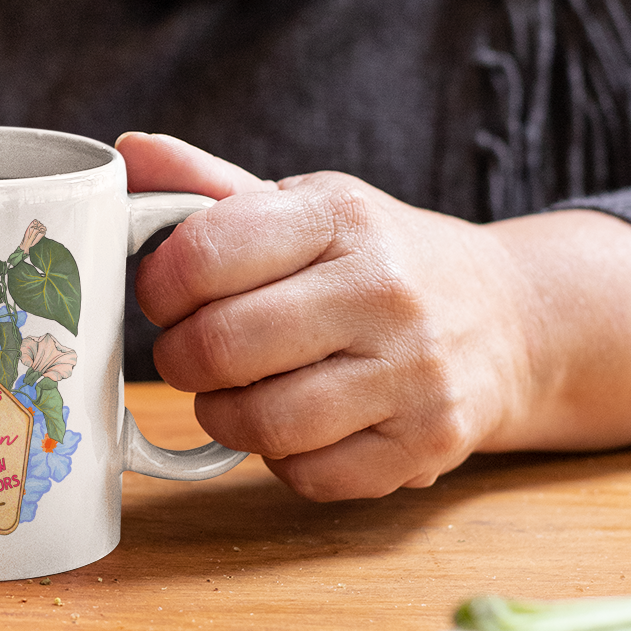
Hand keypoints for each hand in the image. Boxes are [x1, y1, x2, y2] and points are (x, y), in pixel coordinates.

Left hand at [119, 131, 630, 501]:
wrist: (506, 317)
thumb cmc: (374, 260)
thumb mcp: (303, 206)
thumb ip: (208, 187)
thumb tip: (125, 153)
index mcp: (341, 216)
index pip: (206, 253)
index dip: (159, 286)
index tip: (163, 296)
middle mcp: (385, 289)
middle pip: (224, 347)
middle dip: (181, 359)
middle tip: (187, 354)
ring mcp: (414, 372)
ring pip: (264, 423)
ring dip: (223, 416)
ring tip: (233, 392)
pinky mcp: (428, 443)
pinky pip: (311, 476)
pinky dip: (282, 461)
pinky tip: (295, 426)